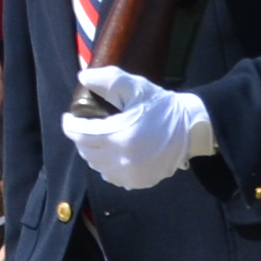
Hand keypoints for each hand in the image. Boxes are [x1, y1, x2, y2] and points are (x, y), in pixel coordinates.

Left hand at [61, 68, 216, 189]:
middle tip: (85, 127)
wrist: (190, 128)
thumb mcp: (135, 87)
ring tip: (98, 139)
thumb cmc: (161, 106)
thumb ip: (108, 79)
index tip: (69, 117)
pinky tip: (113, 154)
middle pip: (86, 151)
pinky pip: (112, 176)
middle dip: (81, 138)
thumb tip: (83, 78)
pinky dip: (107, 165)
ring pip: (97, 165)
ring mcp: (130, 174)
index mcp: (118, 135)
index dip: (70, 125)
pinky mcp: (139, 182)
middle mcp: (121, 159)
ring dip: (93, 152)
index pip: (79, 134)